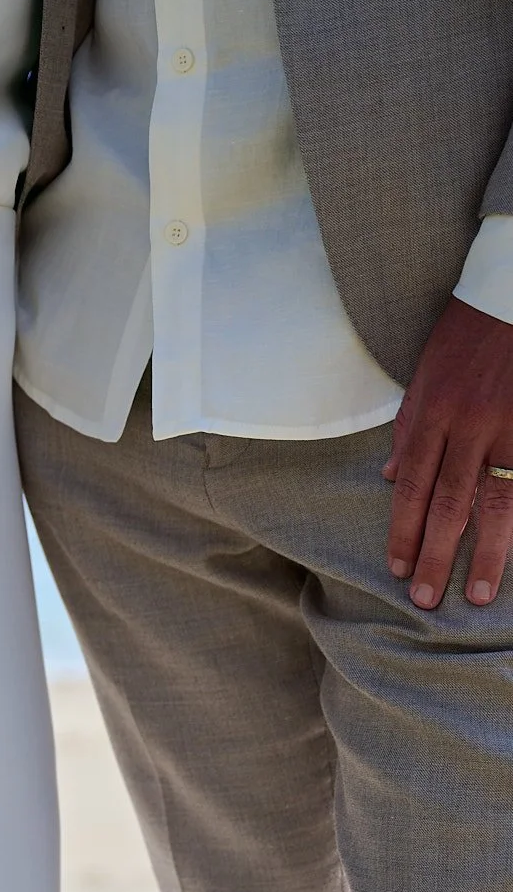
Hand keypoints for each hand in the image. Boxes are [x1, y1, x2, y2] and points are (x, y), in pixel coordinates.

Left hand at [384, 296, 512, 610]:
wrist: (512, 291)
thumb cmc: (467, 333)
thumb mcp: (424, 372)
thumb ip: (408, 427)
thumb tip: (391, 478)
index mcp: (432, 413)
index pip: (412, 486)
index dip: (404, 531)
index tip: (399, 569)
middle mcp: (468, 424)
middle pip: (448, 503)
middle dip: (436, 555)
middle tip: (426, 600)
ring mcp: (510, 424)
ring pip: (496, 501)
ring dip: (487, 553)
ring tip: (478, 595)